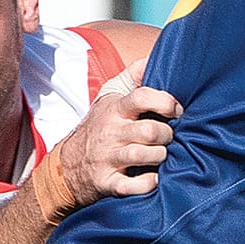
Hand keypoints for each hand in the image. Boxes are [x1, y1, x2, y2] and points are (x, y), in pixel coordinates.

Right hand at [56, 83, 181, 202]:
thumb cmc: (99, 127)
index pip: (141, 97)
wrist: (67, 165)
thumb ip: (132, 76)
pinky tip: (153, 178)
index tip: (177, 111)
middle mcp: (111, 133)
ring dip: (160, 156)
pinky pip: (133, 186)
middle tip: (168, 138)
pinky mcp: (108, 183)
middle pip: (149, 131)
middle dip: (167, 135)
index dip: (165, 102)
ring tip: (160, 155)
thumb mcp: (110, 96)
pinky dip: (148, 183)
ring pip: (143, 155)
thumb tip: (153, 57)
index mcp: (115, 109)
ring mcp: (108, 158)